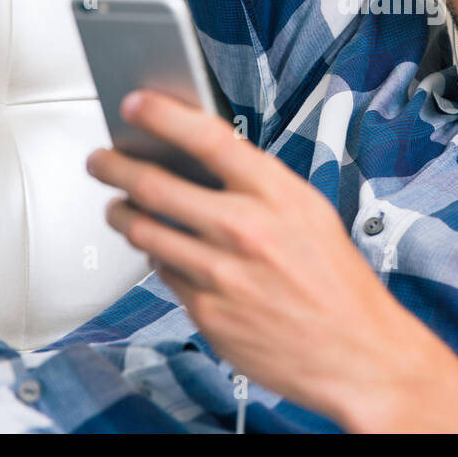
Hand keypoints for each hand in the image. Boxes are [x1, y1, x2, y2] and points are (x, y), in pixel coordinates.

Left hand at [84, 89, 457, 431]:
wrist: (357, 353)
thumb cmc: (338, 282)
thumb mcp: (309, 213)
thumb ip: (258, 186)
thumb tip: (200, 160)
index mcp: (277, 194)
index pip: (206, 137)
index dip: (161, 114)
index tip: (133, 103)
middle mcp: (245, 229)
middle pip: (155, 185)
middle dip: (114, 167)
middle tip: (99, 160)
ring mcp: (221, 274)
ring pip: (146, 232)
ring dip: (123, 214)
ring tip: (118, 207)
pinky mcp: (207, 313)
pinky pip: (164, 275)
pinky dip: (159, 260)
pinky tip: (164, 254)